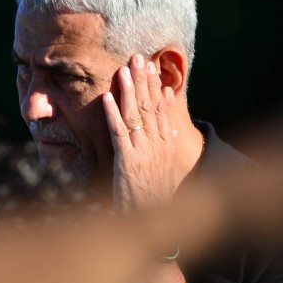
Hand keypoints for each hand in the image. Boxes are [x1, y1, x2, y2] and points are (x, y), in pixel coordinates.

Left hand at [102, 54, 176, 212]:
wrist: (150, 225)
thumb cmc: (154, 198)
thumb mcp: (165, 169)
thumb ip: (168, 144)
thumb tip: (175, 125)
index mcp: (167, 146)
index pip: (162, 109)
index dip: (156, 86)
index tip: (152, 65)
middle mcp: (158, 146)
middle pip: (150, 107)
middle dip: (144, 80)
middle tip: (138, 57)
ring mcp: (144, 153)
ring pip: (136, 116)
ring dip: (130, 91)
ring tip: (124, 69)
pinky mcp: (129, 163)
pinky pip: (119, 134)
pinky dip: (113, 114)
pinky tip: (107, 98)